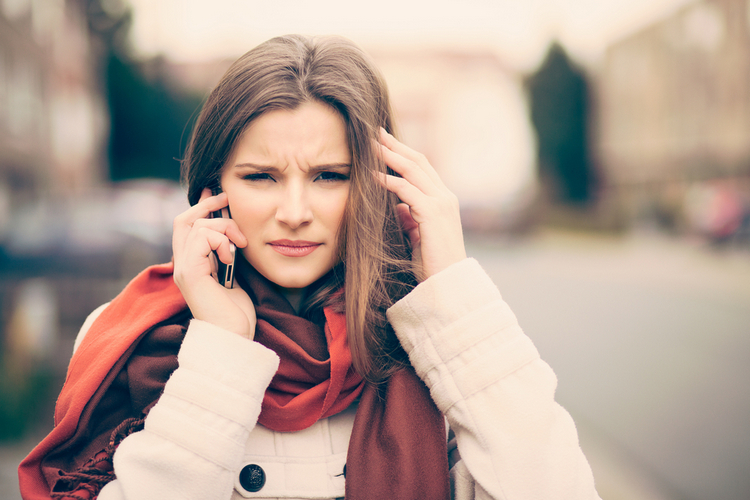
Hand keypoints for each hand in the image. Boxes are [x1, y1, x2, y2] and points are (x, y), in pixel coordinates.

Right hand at [172, 188, 256, 338]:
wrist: (234, 336)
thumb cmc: (236, 311)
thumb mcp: (233, 274)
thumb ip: (226, 254)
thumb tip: (231, 230)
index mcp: (190, 264)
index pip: (185, 226)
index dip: (200, 206)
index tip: (217, 195)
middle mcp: (181, 265)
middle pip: (184, 220)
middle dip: (209, 207)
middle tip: (228, 203)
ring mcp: (183, 269)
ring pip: (197, 226)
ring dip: (224, 228)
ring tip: (239, 247)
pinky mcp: (190, 273)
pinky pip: (203, 237)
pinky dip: (222, 241)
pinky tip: (231, 259)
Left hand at [376, 128, 466, 280]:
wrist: (447, 284)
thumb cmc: (432, 264)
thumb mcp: (418, 236)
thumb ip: (410, 218)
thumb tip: (397, 207)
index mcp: (443, 201)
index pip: (422, 168)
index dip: (403, 153)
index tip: (384, 142)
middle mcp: (445, 197)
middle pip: (418, 161)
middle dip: (395, 146)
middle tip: (375, 132)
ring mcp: (441, 203)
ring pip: (412, 170)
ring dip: (389, 156)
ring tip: (369, 147)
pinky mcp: (432, 213)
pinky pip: (406, 189)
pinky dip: (387, 180)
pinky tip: (371, 176)